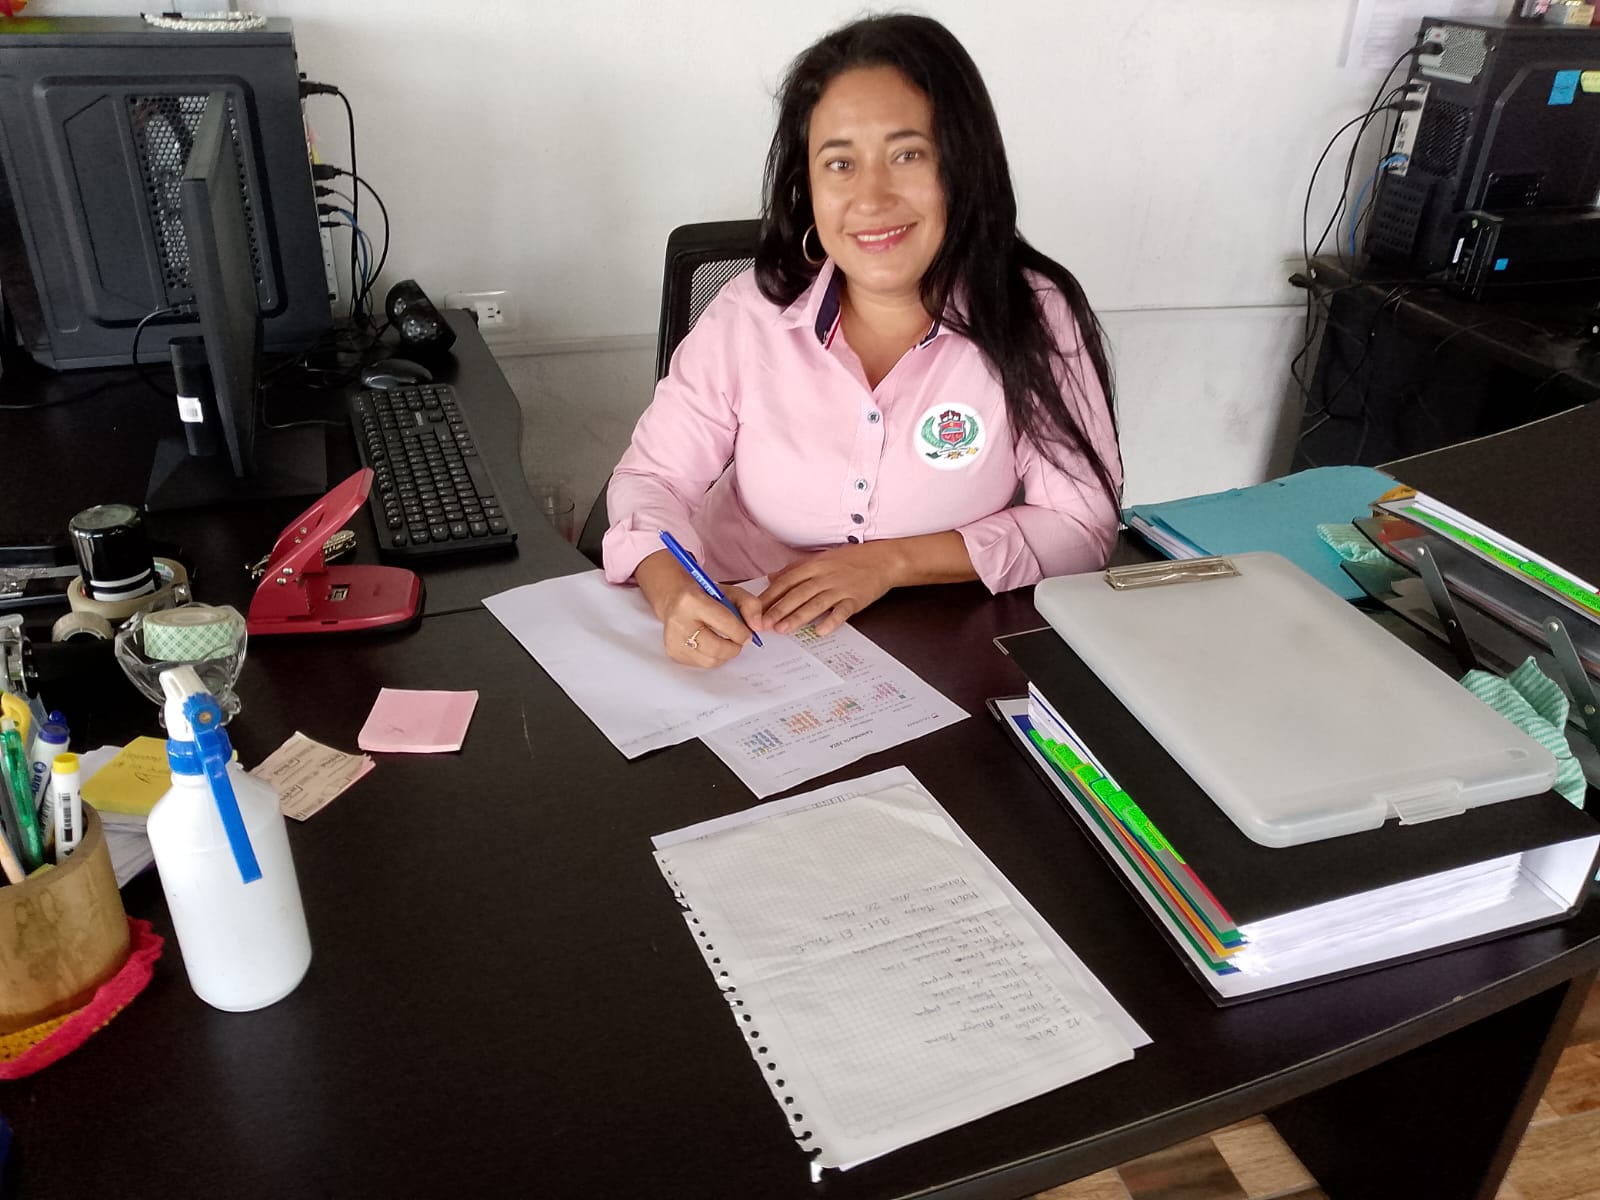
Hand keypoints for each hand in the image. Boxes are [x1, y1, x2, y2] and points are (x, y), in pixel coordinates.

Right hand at [634, 550, 762, 667]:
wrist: (674, 600)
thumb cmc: (704, 595)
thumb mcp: (729, 592)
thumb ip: (750, 605)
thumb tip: (758, 627)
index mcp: (691, 601)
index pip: (723, 622)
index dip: (741, 632)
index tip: (748, 634)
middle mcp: (678, 622)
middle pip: (717, 648)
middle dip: (734, 647)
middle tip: (738, 641)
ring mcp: (674, 640)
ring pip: (711, 660)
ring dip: (724, 654)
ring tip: (723, 640)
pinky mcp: (674, 653)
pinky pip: (703, 664)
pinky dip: (713, 656)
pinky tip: (710, 643)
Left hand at [759, 544, 897, 635]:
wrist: (883, 559)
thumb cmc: (850, 559)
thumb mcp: (821, 559)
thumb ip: (796, 569)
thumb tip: (772, 578)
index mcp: (814, 566)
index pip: (787, 581)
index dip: (770, 596)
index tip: (755, 610)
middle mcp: (825, 576)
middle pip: (798, 593)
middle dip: (779, 609)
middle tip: (763, 624)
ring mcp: (841, 588)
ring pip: (816, 603)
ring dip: (798, 617)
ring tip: (783, 630)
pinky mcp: (856, 599)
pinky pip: (842, 612)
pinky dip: (831, 621)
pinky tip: (820, 631)